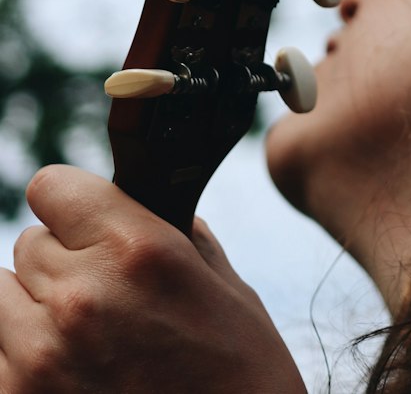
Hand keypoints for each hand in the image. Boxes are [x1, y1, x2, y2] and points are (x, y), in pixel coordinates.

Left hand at [0, 166, 306, 393]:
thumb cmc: (239, 372)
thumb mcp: (221, 282)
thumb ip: (169, 232)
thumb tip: (131, 207)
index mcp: (135, 250)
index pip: (52, 187)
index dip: (72, 203)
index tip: (85, 220)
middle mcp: (81, 296)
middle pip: (27, 244)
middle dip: (62, 261)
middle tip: (104, 292)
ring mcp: (42, 356)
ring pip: (2, 296)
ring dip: (33, 307)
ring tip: (82, 333)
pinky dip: (22, 356)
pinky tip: (67, 369)